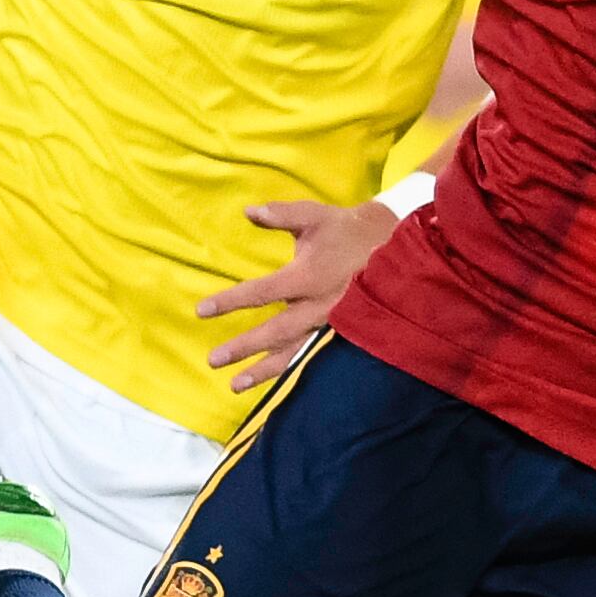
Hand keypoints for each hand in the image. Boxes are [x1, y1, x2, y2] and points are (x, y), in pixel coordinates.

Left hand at [195, 198, 401, 389]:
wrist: (394, 249)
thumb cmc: (346, 231)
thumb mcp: (315, 216)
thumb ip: (282, 215)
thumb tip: (248, 211)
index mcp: (307, 277)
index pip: (262, 293)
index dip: (231, 302)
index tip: (202, 311)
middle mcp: (317, 306)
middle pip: (275, 332)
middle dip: (244, 348)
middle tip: (212, 360)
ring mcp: (330, 325)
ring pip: (294, 353)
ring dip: (264, 371)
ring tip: (235, 385)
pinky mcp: (340, 334)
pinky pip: (312, 357)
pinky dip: (291, 372)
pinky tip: (272, 384)